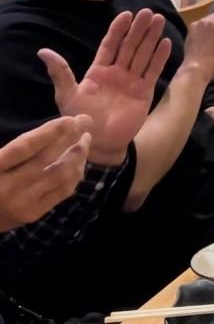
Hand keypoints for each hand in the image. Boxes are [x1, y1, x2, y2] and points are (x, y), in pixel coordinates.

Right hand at [0, 116, 92, 232]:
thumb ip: (16, 148)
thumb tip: (54, 129)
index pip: (23, 148)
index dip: (48, 133)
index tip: (70, 120)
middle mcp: (6, 187)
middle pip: (46, 159)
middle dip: (69, 138)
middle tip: (84, 122)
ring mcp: (22, 203)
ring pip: (60, 175)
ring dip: (78, 155)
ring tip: (84, 140)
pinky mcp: (34, 214)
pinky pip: (63, 190)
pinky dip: (76, 173)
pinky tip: (79, 162)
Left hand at [39, 10, 171, 165]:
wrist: (100, 143)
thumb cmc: (80, 120)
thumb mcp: (67, 95)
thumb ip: (60, 73)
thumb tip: (43, 51)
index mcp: (98, 71)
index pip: (110, 45)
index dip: (118, 30)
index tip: (126, 14)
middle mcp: (117, 72)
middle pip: (130, 46)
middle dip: (139, 29)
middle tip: (148, 12)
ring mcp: (132, 81)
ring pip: (143, 54)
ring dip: (151, 37)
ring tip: (159, 20)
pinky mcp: (145, 91)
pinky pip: (153, 71)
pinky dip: (159, 57)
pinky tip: (165, 43)